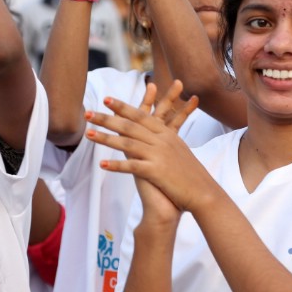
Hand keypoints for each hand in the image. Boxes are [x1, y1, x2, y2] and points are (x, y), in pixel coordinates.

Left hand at [85, 80, 214, 214]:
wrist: (203, 192)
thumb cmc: (190, 174)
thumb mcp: (178, 150)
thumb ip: (164, 140)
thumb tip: (150, 135)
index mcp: (166, 134)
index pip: (141, 116)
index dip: (123, 107)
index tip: (107, 99)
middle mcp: (162, 141)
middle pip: (130, 126)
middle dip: (107, 118)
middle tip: (89, 113)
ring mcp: (159, 155)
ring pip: (127, 143)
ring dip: (105, 138)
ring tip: (88, 134)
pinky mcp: (156, 172)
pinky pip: (132, 166)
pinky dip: (117, 165)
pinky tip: (102, 164)